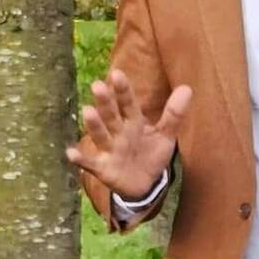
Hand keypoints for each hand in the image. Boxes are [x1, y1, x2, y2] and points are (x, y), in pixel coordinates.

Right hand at [66, 69, 191, 199]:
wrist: (145, 184)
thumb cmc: (152, 154)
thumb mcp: (166, 134)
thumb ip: (174, 113)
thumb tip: (188, 88)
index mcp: (133, 121)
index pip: (128, 103)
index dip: (123, 90)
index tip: (117, 74)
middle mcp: (118, 132)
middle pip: (112, 115)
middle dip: (105, 102)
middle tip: (98, 85)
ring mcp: (109, 150)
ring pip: (101, 135)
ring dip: (94, 125)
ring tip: (87, 111)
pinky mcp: (103, 168)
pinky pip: (90, 163)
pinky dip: (81, 159)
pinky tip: (70, 153)